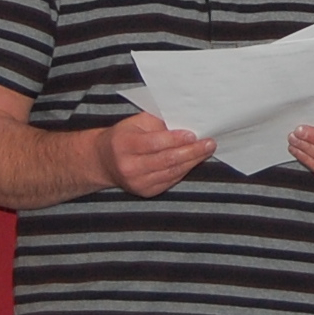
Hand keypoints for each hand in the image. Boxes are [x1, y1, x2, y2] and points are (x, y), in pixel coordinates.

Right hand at [95, 113, 214, 196]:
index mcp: (124, 144)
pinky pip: (171, 180)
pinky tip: (194, 160)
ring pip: (172, 172)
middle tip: (209, 143)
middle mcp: (129, 166)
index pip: (155, 143)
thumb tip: (186, 126)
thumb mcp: (136, 123)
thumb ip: (159, 124)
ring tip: (206, 150)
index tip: (194, 135)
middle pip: (167, 160)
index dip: (176, 139)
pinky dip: (184, 169)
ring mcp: (137, 182)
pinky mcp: (145, 191)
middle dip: (192, 151)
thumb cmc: (123, 136)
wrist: (104, 161)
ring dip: (192, 161)